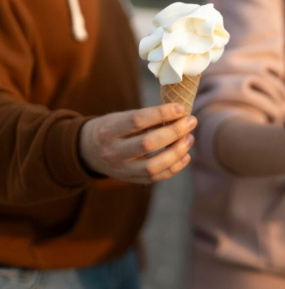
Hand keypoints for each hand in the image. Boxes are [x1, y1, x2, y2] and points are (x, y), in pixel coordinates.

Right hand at [80, 103, 196, 183]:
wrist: (89, 151)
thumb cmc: (112, 128)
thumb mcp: (120, 118)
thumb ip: (146, 118)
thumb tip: (179, 114)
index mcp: (108, 130)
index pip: (137, 120)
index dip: (161, 113)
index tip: (181, 108)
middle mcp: (113, 152)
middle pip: (147, 144)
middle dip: (174, 132)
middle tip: (191, 121)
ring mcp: (121, 170)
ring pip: (153, 166)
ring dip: (177, 152)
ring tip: (190, 138)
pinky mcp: (130, 180)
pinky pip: (156, 178)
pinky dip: (174, 168)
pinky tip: (186, 156)